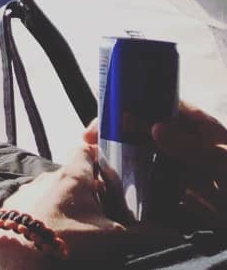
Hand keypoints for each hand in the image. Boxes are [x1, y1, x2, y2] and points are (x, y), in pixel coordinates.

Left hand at [0, 144, 163, 267]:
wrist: (17, 255)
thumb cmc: (67, 240)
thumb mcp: (112, 237)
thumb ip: (144, 233)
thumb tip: (174, 233)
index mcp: (72, 175)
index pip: (84, 149)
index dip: (97, 153)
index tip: (110, 163)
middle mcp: (46, 176)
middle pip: (70, 174)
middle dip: (86, 189)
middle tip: (103, 207)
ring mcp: (26, 191)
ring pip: (51, 191)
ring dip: (64, 203)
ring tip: (79, 225)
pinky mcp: (11, 208)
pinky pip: (32, 206)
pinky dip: (44, 215)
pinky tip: (54, 232)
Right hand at [85, 102, 225, 228]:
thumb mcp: (225, 163)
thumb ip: (192, 146)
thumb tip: (152, 126)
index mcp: (204, 129)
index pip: (163, 104)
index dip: (133, 101)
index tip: (107, 112)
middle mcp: (193, 147)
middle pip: (148, 130)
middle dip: (119, 131)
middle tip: (90, 140)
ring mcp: (188, 174)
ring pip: (148, 159)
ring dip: (123, 159)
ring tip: (96, 161)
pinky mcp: (187, 201)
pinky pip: (155, 189)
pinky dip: (136, 188)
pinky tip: (117, 188)